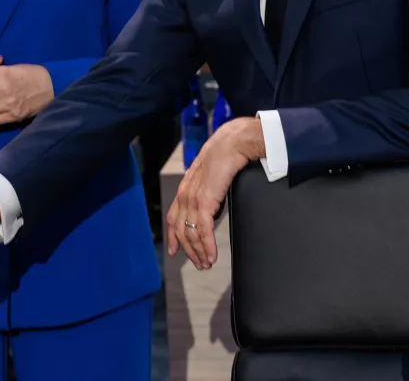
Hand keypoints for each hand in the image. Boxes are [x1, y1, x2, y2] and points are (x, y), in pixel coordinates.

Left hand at [167, 117, 263, 270]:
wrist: (234, 143)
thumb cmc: (227, 155)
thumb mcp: (213, 177)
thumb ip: (209, 192)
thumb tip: (213, 207)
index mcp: (186, 187)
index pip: (174, 216)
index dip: (174, 235)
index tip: (174, 251)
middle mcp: (185, 194)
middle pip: (181, 229)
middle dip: (189, 250)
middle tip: (199, 264)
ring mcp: (193, 198)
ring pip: (191, 233)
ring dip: (199, 251)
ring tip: (207, 264)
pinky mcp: (205, 201)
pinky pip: (203, 230)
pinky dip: (207, 246)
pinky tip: (211, 256)